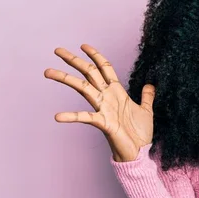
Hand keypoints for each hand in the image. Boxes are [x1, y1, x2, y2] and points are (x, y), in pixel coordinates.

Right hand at [44, 43, 155, 161]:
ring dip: (65, 78)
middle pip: (89, 73)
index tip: (84, 45)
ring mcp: (103, 108)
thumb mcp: (146, 110)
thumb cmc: (141, 133)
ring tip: (48, 71)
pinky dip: (72, 116)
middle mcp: (107, 97)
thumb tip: (150, 84)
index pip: (104, 68)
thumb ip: (147, 96)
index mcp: (118, 92)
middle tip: (57, 50)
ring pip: (82, 88)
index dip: (96, 56)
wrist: (140, 152)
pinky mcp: (103, 122)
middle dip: (74, 61)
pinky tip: (57, 116)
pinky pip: (85, 117)